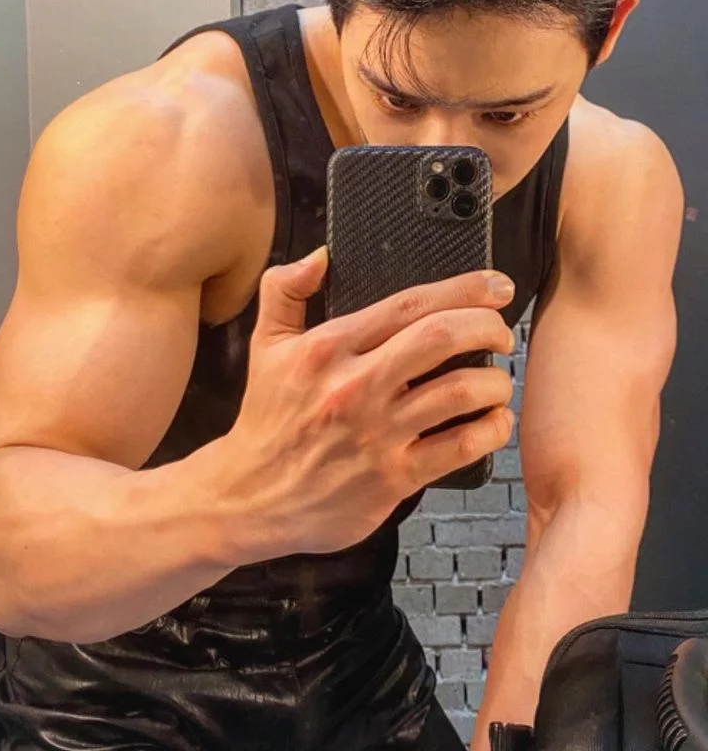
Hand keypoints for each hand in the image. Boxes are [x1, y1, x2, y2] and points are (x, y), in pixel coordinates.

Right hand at [225, 246, 515, 560]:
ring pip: (461, 392)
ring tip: (497, 381)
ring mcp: (377, 433)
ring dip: (495, 382)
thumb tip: (319, 256)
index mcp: (328, 348)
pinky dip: (490, 430)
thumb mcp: (264, 347)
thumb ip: (284, 291)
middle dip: (488, 327)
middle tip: (500, 334)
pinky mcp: (392, 477)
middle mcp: (355, 386)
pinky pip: (460, 447)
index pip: (409, 305)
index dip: (464, 289)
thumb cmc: (265, 421)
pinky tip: (492, 422)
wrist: (250, 496)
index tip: (495, 286)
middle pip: (443, 339)